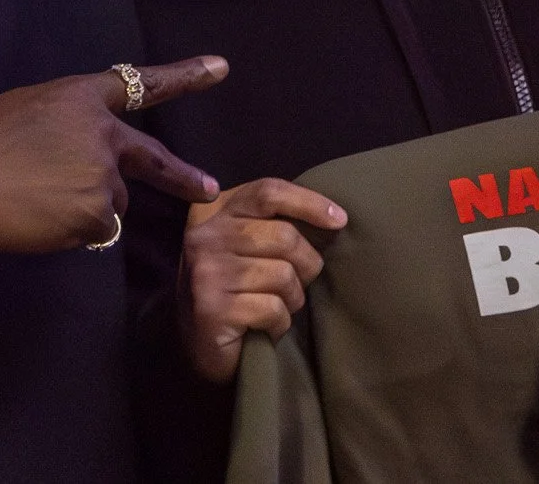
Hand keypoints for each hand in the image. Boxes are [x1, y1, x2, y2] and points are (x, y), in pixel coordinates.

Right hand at [0, 57, 225, 253]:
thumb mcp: (30, 108)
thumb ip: (68, 128)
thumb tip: (80, 159)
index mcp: (84, 97)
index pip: (141, 84)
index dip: (184, 75)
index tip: (221, 67)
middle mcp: (103, 135)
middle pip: (145, 162)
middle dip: (181, 177)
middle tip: (207, 189)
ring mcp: (102, 177)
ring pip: (109, 203)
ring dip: (83, 208)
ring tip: (36, 201)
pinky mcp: (93, 216)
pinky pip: (92, 230)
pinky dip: (69, 231)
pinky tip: (37, 219)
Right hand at [178, 177, 346, 382]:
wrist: (199, 347)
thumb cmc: (234, 291)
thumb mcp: (246, 245)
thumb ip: (272, 223)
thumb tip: (333, 216)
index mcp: (214, 212)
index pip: (269, 192)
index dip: (309, 202)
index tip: (340, 220)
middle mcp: (205, 236)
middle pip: (284, 236)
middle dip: (307, 264)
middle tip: (300, 283)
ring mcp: (206, 272)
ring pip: (283, 275)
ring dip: (293, 298)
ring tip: (279, 307)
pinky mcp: (212, 308)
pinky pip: (273, 308)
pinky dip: (280, 323)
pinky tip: (267, 327)